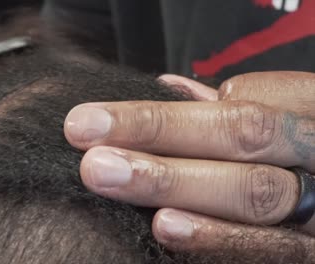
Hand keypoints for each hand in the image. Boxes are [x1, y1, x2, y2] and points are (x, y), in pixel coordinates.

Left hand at [64, 72, 314, 261]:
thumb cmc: (285, 156)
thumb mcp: (275, 118)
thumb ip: (225, 110)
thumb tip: (168, 88)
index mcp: (308, 111)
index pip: (245, 100)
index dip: (169, 111)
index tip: (101, 118)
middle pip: (240, 135)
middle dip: (157, 131)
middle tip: (87, 133)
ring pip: (250, 193)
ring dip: (171, 181)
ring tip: (106, 173)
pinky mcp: (307, 253)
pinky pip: (266, 249)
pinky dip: (214, 236)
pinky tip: (164, 226)